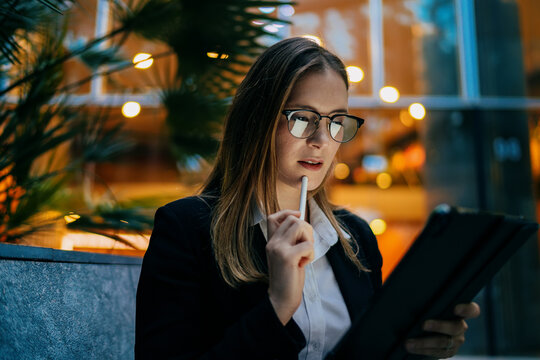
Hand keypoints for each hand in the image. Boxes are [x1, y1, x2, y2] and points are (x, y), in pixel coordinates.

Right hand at [266, 210, 313, 324]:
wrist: (281, 298)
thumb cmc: (288, 277)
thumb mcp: (286, 255)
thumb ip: (290, 241)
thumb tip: (302, 223)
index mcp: (271, 242)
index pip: (273, 217)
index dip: (287, 212)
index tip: (298, 215)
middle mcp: (272, 243)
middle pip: (294, 219)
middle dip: (306, 230)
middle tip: (306, 246)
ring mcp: (278, 248)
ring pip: (301, 226)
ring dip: (309, 240)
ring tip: (305, 254)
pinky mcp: (287, 256)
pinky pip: (308, 245)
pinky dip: (311, 254)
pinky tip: (304, 263)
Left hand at [405, 302, 480, 357]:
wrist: (425, 329)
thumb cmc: (427, 309)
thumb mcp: (430, 304)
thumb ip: (430, 301)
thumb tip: (413, 296)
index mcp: (460, 312)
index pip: (472, 310)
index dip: (467, 310)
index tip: (455, 309)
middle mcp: (461, 326)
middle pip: (455, 327)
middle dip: (439, 326)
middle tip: (423, 325)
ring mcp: (456, 341)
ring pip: (443, 342)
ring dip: (424, 342)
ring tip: (409, 342)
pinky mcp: (448, 351)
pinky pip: (436, 352)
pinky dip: (422, 350)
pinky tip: (411, 347)